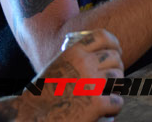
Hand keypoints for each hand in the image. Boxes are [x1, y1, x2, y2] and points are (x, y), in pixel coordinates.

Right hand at [0, 29, 123, 120]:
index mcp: (74, 52)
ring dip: (116, 87)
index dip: (114, 43)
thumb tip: (98, 57)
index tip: (117, 51)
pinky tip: (107, 110)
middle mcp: (85, 63)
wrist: (32, 114)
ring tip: (109, 94)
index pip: (103, 37)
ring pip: (119, 79)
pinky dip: (114, 107)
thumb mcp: (58, 65)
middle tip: (112, 79)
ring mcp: (92, 83)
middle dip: (116, 68)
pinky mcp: (97, 104)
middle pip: (115, 58)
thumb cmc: (44, 92)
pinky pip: (117, 101)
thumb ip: (76, 58)